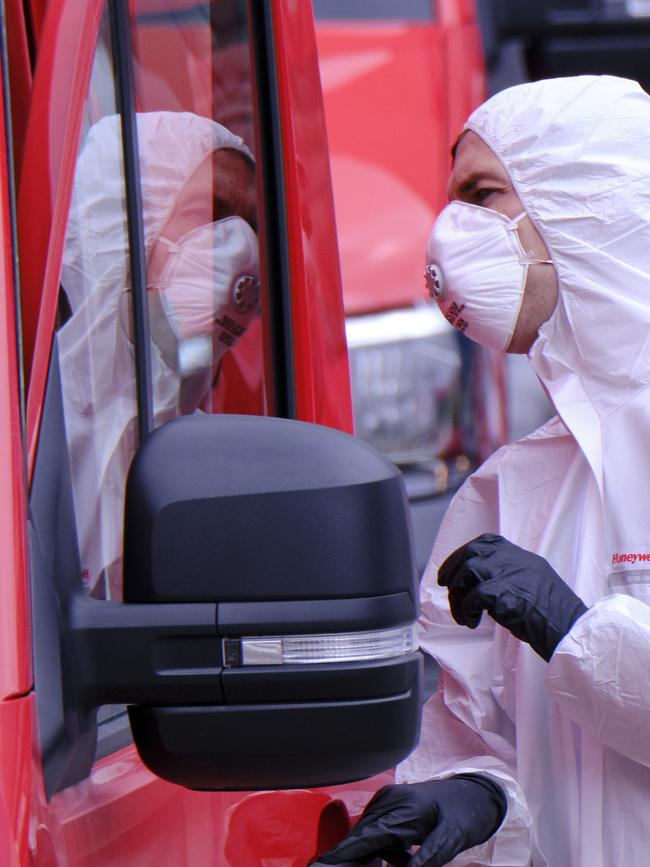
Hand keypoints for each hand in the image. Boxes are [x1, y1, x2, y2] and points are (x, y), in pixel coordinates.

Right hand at [314, 776, 505, 866]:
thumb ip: (428, 857)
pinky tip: (405, 857)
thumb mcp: (450, 840)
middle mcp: (390, 801)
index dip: (343, 855)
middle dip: (352, 858)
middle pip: (361, 836)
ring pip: (367, 835)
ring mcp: (388, 801)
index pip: (366, 837)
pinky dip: (384, 850)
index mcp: (403, 808)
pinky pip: (377, 831)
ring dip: (373, 856)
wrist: (475, 793)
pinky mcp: (390, 806)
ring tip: (405, 858)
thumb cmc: (465, 815)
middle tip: (348, 865)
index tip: (322, 865)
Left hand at [438, 533, 587, 661]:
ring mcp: (509, 573)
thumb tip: (481, 583)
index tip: (452, 568)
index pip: (485, 542)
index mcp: (520, 555)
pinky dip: (467, 610)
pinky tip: (472, 622)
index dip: (463, 553)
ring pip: (467, 573)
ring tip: (463, 616)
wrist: (569, 628)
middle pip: (471, 553)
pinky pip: (473, 597)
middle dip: (452, 568)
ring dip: (458, 596)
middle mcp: (513, 559)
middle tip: (444, 585)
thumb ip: (510, 575)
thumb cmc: (552, 613)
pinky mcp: (504, 593)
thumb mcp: (533, 581)